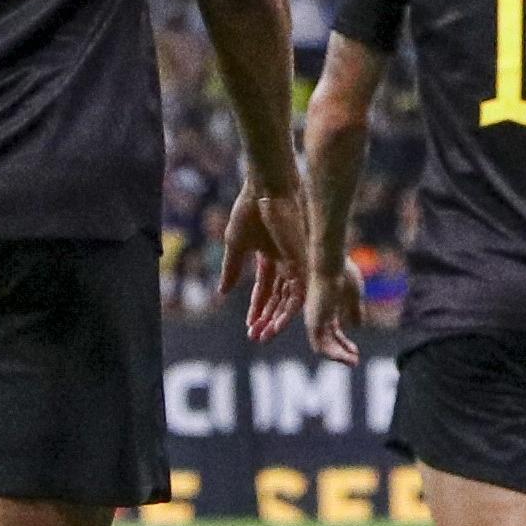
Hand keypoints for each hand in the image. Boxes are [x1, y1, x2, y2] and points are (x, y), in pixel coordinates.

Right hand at [220, 176, 310, 342]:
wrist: (266, 190)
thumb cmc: (250, 210)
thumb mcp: (235, 244)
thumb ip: (231, 269)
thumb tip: (222, 292)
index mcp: (272, 254)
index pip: (266, 288)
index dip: (257, 307)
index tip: (248, 325)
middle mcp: (287, 261)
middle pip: (279, 297)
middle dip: (267, 318)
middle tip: (255, 336)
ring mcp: (296, 262)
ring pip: (290, 300)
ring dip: (277, 320)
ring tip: (263, 336)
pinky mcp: (303, 263)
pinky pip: (299, 294)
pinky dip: (288, 312)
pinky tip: (276, 326)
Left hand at [306, 256, 365, 365]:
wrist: (330, 266)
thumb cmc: (342, 274)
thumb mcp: (353, 295)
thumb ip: (355, 311)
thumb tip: (357, 326)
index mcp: (326, 309)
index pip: (333, 333)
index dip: (344, 345)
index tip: (356, 352)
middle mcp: (318, 317)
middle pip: (328, 342)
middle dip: (341, 353)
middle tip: (355, 361)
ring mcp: (314, 320)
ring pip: (322, 347)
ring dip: (338, 357)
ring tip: (352, 362)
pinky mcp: (313, 322)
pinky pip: (319, 345)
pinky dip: (332, 354)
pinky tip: (345, 357)